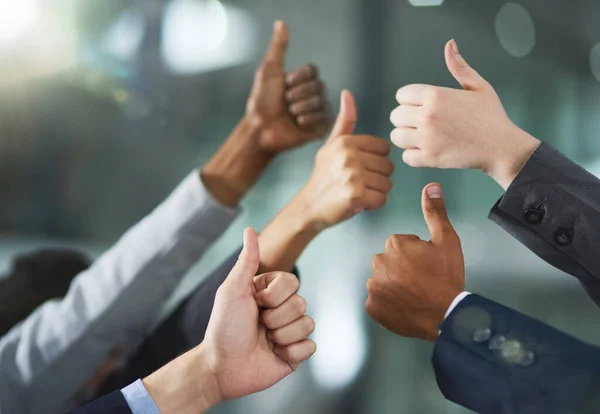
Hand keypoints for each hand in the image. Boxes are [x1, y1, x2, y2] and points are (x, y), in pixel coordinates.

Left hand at [202, 228, 315, 399]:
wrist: (222, 368)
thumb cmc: (223, 327)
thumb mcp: (233, 290)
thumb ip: (247, 261)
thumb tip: (249, 229)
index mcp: (270, 292)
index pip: (292, 282)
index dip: (274, 295)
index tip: (255, 304)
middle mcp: (282, 309)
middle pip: (301, 302)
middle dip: (276, 318)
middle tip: (258, 326)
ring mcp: (290, 331)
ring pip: (307, 324)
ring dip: (282, 335)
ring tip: (265, 341)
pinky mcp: (296, 354)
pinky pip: (310, 346)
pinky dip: (291, 352)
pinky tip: (275, 354)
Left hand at [246, 21, 329, 152]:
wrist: (261, 128)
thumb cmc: (262, 101)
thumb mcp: (269, 71)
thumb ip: (278, 48)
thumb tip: (281, 23)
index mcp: (304, 80)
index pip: (312, 70)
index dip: (298, 78)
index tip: (285, 85)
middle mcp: (314, 94)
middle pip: (318, 85)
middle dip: (297, 94)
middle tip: (285, 103)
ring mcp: (318, 110)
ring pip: (320, 101)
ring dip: (300, 107)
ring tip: (289, 114)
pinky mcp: (321, 126)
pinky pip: (323, 117)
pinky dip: (307, 118)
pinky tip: (297, 123)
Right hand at [291, 90, 393, 229]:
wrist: (308, 207)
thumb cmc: (324, 177)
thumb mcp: (331, 146)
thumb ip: (345, 122)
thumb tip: (347, 93)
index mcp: (346, 142)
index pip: (384, 149)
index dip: (375, 161)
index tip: (359, 168)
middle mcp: (349, 156)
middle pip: (388, 167)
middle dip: (377, 178)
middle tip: (357, 183)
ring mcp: (352, 176)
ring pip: (387, 184)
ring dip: (376, 192)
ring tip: (357, 192)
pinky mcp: (356, 195)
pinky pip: (382, 199)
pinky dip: (373, 205)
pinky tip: (358, 203)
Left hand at [365, 183, 464, 341]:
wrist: (446, 315)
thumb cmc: (447, 277)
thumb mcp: (447, 240)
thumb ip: (435, 212)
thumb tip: (431, 186)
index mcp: (394, 244)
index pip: (401, 245)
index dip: (416, 255)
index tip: (427, 266)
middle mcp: (378, 262)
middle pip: (389, 262)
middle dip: (402, 269)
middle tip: (422, 281)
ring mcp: (373, 286)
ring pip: (383, 280)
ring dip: (394, 285)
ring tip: (414, 295)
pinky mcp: (372, 307)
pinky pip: (377, 301)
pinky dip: (388, 304)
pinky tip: (404, 306)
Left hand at [390, 39, 539, 189]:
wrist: (502, 147)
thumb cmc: (491, 116)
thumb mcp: (478, 86)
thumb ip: (459, 67)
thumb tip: (450, 43)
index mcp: (436, 95)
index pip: (401, 95)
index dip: (409, 101)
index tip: (421, 107)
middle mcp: (428, 115)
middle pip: (395, 115)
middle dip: (405, 119)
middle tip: (421, 124)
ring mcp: (427, 138)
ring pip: (396, 136)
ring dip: (406, 138)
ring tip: (421, 138)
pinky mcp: (430, 158)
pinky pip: (406, 157)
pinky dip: (413, 156)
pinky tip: (427, 151)